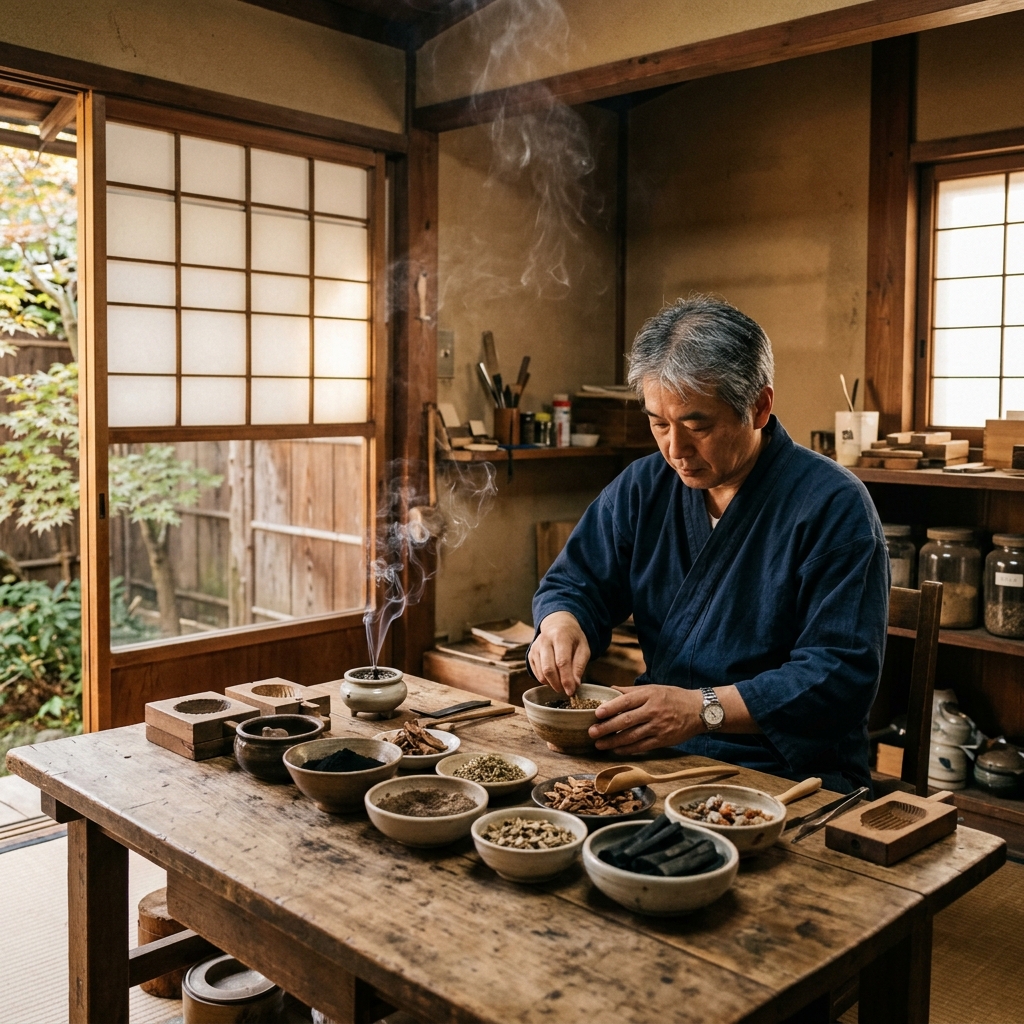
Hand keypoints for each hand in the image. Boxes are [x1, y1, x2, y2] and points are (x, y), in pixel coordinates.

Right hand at [528, 612, 590, 694]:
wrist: (557, 625)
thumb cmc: (573, 638)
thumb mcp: (583, 648)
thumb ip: (579, 666)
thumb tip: (575, 684)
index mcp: (560, 636)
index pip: (562, 662)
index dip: (566, 679)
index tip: (571, 691)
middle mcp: (545, 641)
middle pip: (548, 669)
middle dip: (558, 684)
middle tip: (566, 691)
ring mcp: (535, 648)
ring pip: (541, 673)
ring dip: (552, 684)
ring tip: (562, 684)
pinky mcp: (530, 655)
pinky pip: (536, 673)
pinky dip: (546, 680)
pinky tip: (554, 678)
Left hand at [588, 685, 702, 754]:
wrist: (699, 711)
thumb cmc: (672, 697)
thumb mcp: (653, 688)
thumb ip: (630, 691)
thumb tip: (609, 689)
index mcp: (649, 695)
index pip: (626, 701)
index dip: (611, 708)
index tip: (596, 713)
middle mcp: (653, 711)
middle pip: (626, 720)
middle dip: (607, 727)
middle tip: (592, 732)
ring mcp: (658, 727)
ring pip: (632, 736)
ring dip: (614, 742)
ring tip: (599, 744)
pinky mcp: (663, 740)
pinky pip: (642, 746)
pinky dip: (627, 749)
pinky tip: (616, 750)